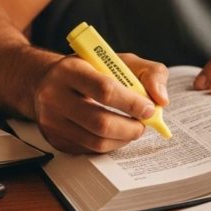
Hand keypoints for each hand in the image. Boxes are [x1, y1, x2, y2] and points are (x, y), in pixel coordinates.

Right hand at [32, 53, 169, 153]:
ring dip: (123, 139)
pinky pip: (89, 150)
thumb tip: (161, 100)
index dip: (132, 103)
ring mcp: (51, 121)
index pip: (105, 90)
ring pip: (96, 142)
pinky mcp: (54, 139)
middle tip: (143, 124)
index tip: (149, 108)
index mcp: (70, 70)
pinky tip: (116, 134)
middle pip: (100, 123)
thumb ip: (150, 73)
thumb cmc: (92, 69)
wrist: (49, 81)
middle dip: (130, 128)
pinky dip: (110, 145)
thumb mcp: (121, 60)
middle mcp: (54, 96)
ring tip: (133, 129)